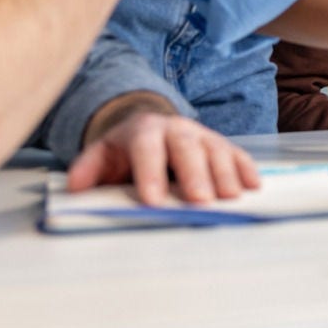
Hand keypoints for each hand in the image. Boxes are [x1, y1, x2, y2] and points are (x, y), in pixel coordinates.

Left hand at [69, 100, 258, 204]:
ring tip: (231, 198)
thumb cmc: (125, 149)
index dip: (150, 175)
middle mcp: (177, 129)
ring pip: (216, 150)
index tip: (153, 202)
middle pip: (187, 148)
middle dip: (194, 175)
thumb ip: (88, 168)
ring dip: (225, 175)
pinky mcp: (221, 144)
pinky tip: (252, 187)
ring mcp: (203, 135)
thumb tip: (74, 185)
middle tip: (200, 201)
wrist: (149, 126)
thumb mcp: (102, 154)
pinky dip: (246, 169)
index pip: (146, 150)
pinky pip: (237, 154)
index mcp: (144, 131)